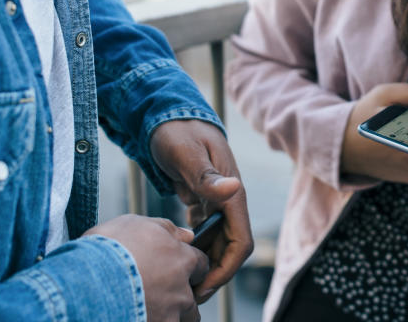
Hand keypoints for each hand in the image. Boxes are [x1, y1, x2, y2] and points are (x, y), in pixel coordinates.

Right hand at [85, 214, 207, 321]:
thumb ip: (166, 228)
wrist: (83, 284)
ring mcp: (170, 314)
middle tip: (158, 293)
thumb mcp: (135, 223)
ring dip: (172, 314)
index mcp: (182, 260)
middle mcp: (182, 289)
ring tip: (150, 308)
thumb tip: (185, 234)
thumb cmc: (107, 249)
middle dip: (181, 296)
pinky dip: (154, 320)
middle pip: (193, 296)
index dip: (189, 266)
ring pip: (184, 318)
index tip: (178, 268)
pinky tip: (137, 315)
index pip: (200, 264)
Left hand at [149, 119, 252, 301]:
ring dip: (206, 262)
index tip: (203, 288)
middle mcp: (229, 198)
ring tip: (181, 280)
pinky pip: (206, 232)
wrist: (167, 113)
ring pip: (219, 241)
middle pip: (231, 247)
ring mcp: (217, 199)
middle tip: (188, 293)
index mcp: (231, 192)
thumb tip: (235, 190)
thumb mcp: (187, 153)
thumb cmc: (176, 131)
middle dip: (215, 273)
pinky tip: (178, 256)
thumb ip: (208, 177)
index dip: (226, 269)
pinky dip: (196, 247)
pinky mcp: (204, 200)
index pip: (241, 241)